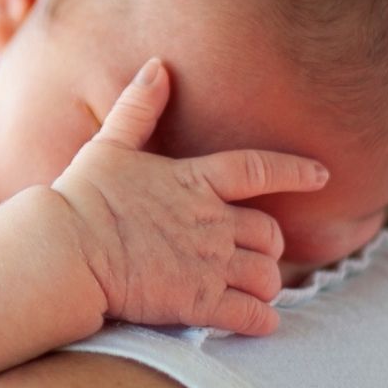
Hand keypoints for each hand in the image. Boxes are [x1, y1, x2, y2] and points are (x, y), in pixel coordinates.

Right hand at [52, 58, 328, 336]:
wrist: (65, 249)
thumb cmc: (82, 196)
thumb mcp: (110, 144)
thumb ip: (139, 107)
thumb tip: (157, 65)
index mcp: (195, 181)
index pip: (259, 170)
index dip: (295, 171)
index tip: (322, 175)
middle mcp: (211, 222)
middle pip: (269, 233)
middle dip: (269, 245)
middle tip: (256, 252)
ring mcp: (207, 264)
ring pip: (267, 277)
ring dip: (266, 284)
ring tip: (254, 289)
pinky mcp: (197, 303)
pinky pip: (250, 317)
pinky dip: (261, 321)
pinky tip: (257, 322)